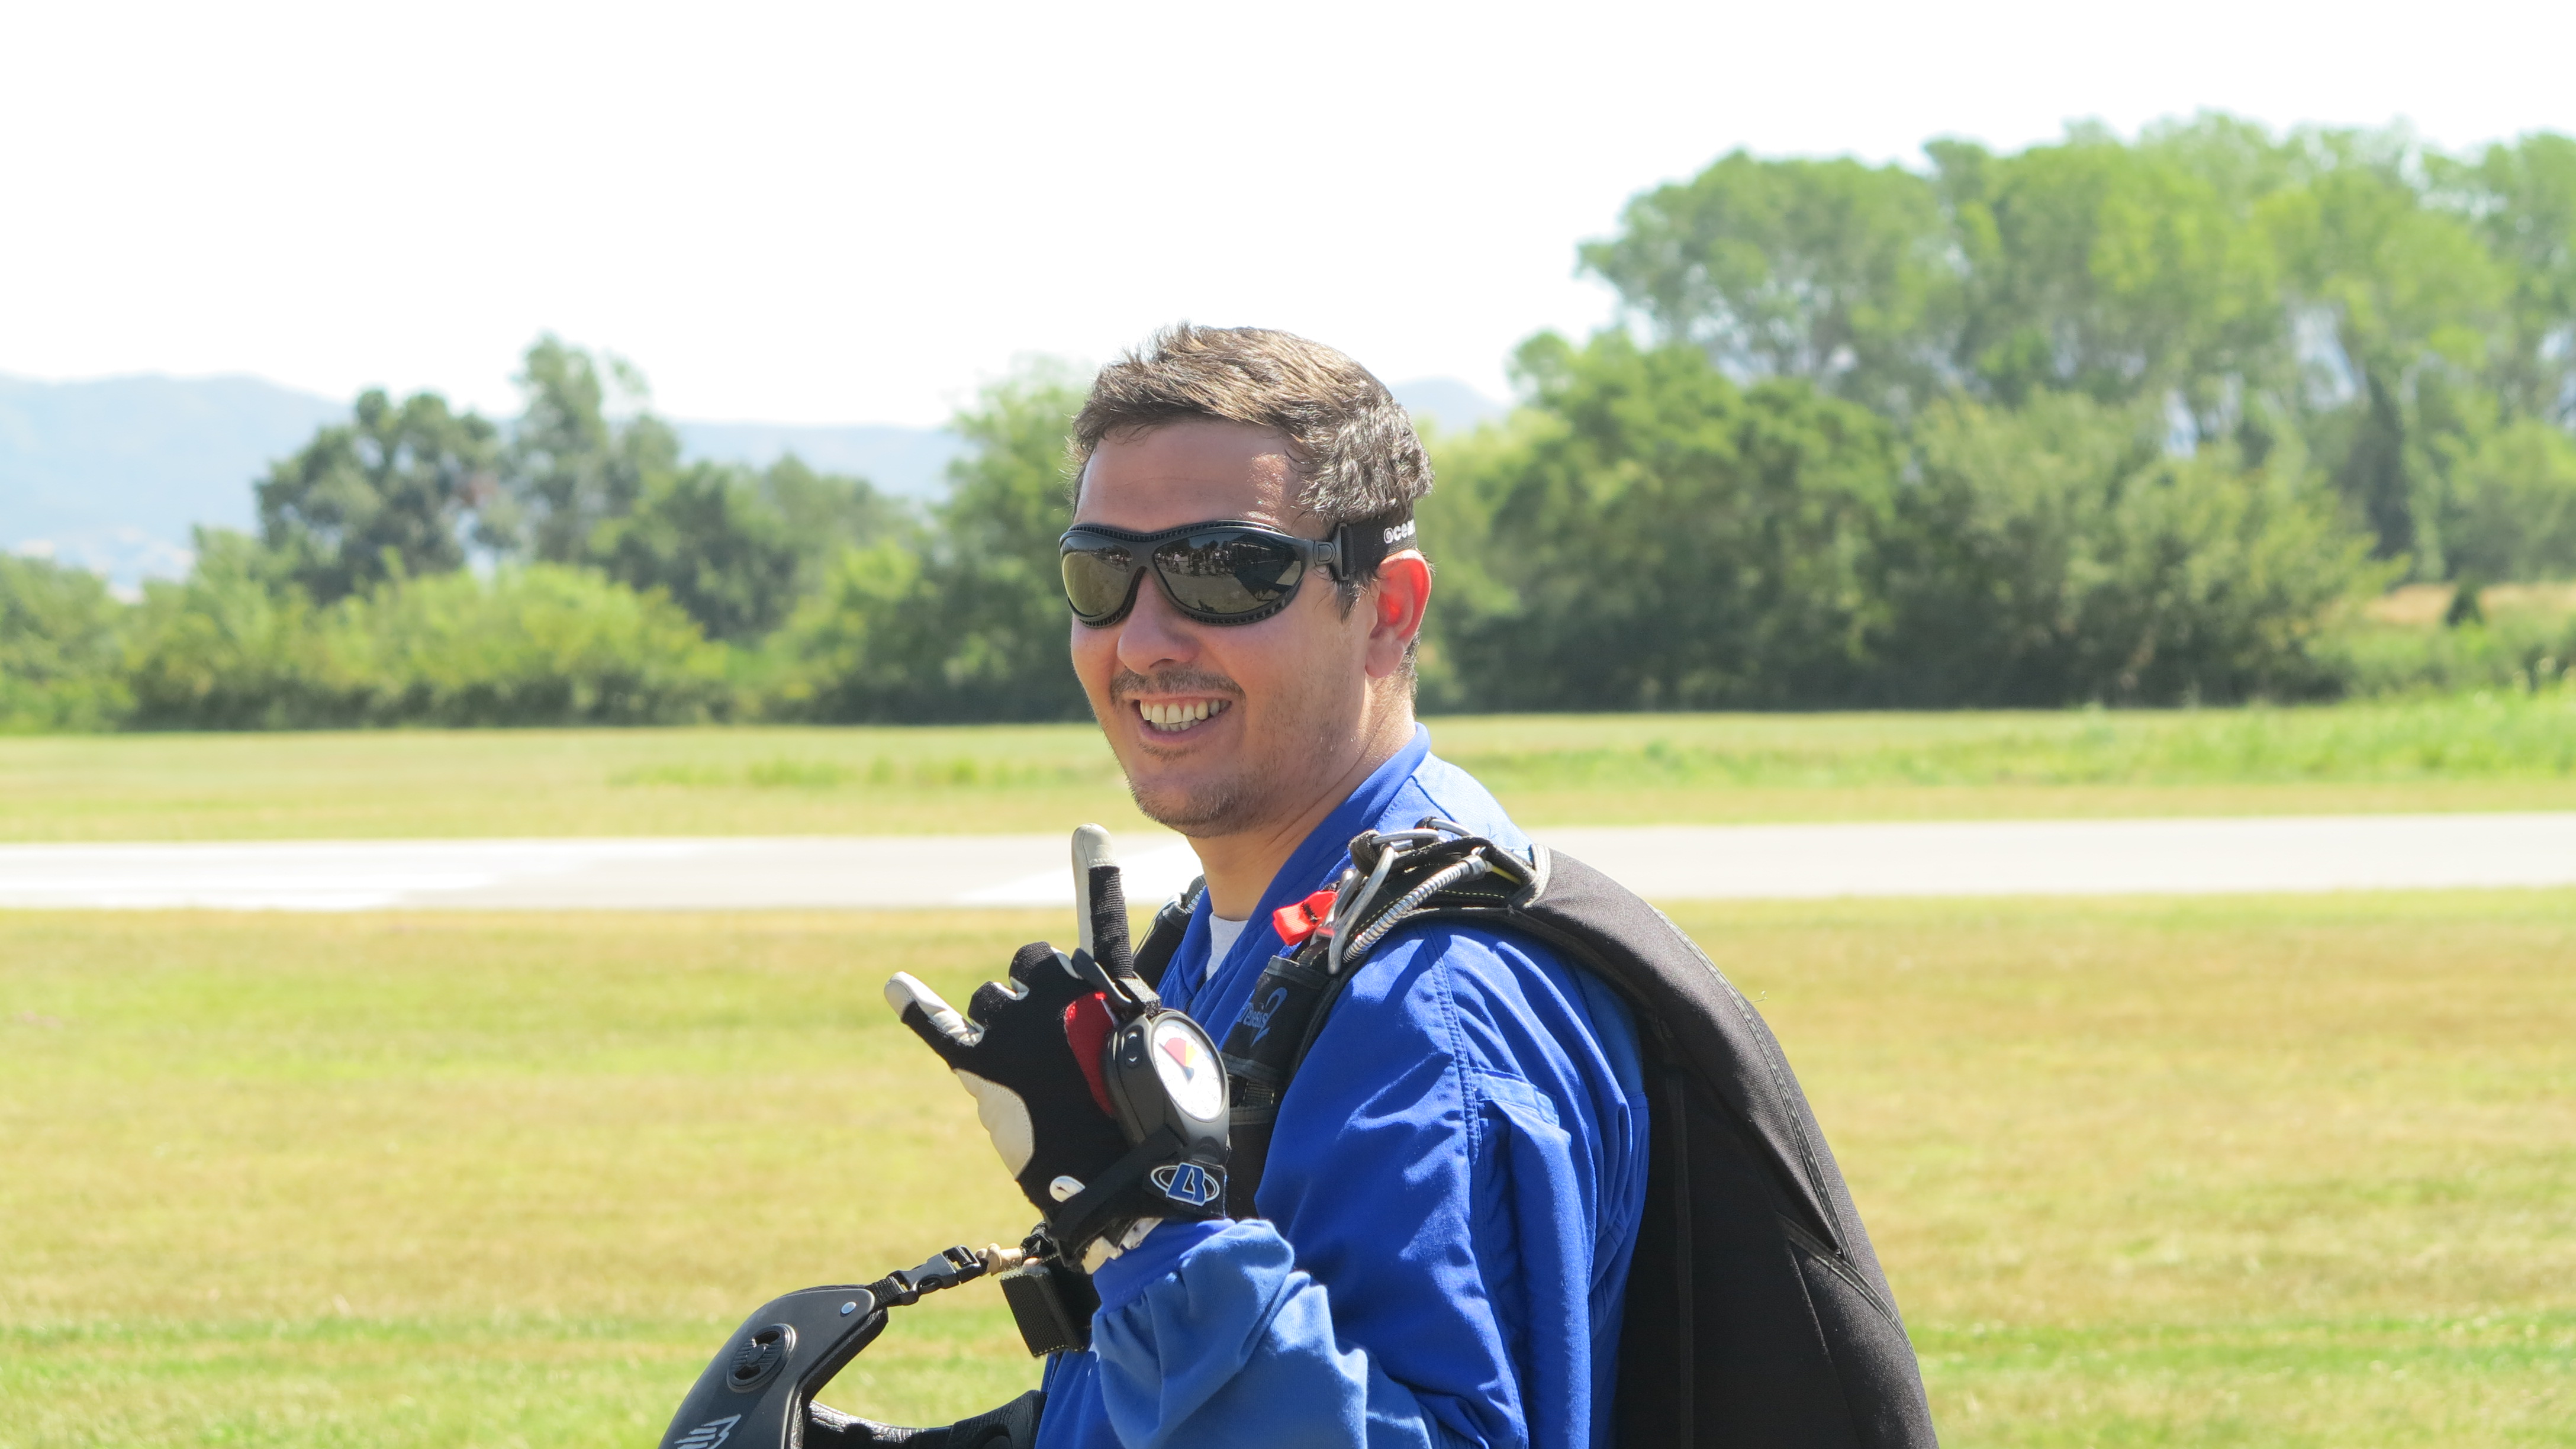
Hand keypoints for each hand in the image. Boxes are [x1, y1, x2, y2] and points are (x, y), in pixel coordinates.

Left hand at [887, 826, 1228, 1269]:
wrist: (1128, 1182)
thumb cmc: (1156, 1129)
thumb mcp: (1169, 1057)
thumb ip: (1132, 1024)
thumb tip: (1094, 1030)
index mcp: (1112, 985)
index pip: (1102, 920)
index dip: (1095, 873)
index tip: (1087, 832)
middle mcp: (1059, 986)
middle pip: (1030, 964)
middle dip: (1035, 996)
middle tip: (1056, 1052)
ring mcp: (1017, 1020)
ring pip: (989, 1001)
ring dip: (1000, 1027)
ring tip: (1027, 1079)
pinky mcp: (981, 1060)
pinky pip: (940, 1024)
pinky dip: (915, 1005)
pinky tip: (897, 987)